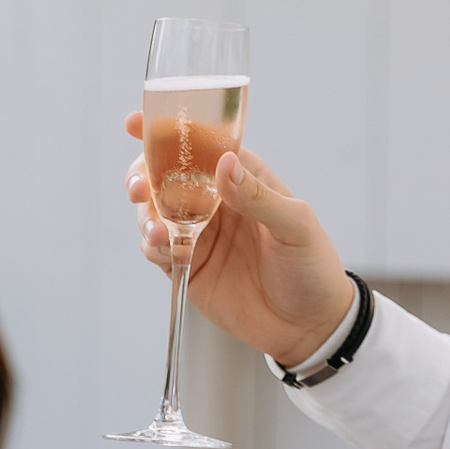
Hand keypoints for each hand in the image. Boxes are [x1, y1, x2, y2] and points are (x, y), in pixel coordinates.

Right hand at [125, 112, 357, 365]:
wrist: (309, 326)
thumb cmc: (312, 266)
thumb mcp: (295, 226)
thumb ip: (259, 197)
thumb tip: (224, 163)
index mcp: (244, 178)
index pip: (202, 144)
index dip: (169, 131)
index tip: (138, 123)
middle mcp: (216, 200)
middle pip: (166, 175)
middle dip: (144, 174)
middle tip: (140, 187)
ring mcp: (199, 233)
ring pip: (155, 211)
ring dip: (146, 214)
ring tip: (159, 229)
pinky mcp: (187, 266)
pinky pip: (158, 248)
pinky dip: (153, 244)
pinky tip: (163, 246)